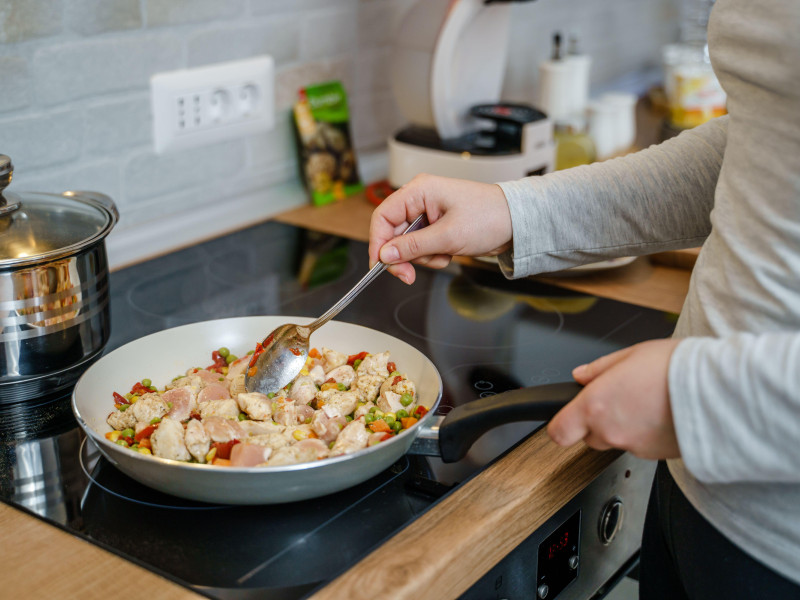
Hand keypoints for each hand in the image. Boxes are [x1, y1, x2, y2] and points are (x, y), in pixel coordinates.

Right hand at [368, 174, 512, 283]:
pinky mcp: (436, 228)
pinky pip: (421, 248)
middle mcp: (420, 200)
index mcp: (419, 191)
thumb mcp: (448, 235)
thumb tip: (385, 255)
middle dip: (403, 256)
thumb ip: (413, 246)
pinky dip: (432, 256)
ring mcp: (428, 215)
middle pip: (392, 234)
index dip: (378, 243)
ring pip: (407, 245)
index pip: (383, 217)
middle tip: (409, 275)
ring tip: (444, 254)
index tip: (381, 265)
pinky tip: (449, 253)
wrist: (517, 223)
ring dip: (422, 258)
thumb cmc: (490, 217)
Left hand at [547, 339, 681, 459]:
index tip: (565, 417)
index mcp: (596, 405)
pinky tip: (661, 414)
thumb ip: (599, 368)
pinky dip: (645, 434)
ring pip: (616, 441)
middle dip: (597, 421)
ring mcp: (634, 447)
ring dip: (623, 427)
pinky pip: (641, 446)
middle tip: (619, 399)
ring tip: (646, 403)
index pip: (559, 432)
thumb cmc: (677, 368)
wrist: (720, 392)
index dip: (560, 424)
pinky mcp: (657, 456)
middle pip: (589, 436)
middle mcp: (611, 431)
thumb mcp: (631, 354)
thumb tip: (581, 375)